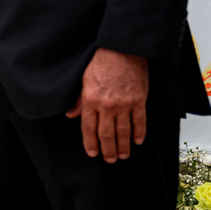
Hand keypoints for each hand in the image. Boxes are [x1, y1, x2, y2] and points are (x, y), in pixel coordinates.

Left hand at [65, 48, 148, 162]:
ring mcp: (124, 104)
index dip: (90, 143)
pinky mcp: (139, 101)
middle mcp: (107, 105)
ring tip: (122, 156)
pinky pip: (139, 122)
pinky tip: (137, 141)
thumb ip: (79, 99)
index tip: (93, 153)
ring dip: (123, 146)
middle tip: (109, 159)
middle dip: (107, 149)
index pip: (89, 127)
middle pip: (106, 134)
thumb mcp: (84, 79)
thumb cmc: (102, 61)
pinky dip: (139, 133)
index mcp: (91, 99)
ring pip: (123, 132)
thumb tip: (71, 115)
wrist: (122, 49)